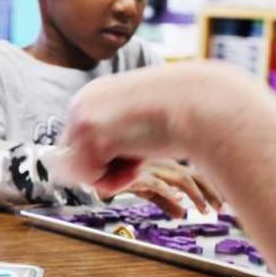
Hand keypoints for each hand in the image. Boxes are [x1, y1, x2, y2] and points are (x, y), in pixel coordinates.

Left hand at [58, 61, 250, 196]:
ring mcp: (82, 118)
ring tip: (141, 150)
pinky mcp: (91, 136)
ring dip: (114, 173)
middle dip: (103, 168)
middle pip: (71, 161)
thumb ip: (116, 135)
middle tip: (137, 150)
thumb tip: (99, 168)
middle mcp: (81, 103)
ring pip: (82, 174)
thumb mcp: (139, 117)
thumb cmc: (182, 112)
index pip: (76, 143)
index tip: (130, 149)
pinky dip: (120, 180)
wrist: (204, 103)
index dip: (101, 159)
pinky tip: (141, 155)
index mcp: (92, 95)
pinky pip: (94, 181)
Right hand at [125, 159, 223, 217]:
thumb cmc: (125, 176)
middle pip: (195, 176)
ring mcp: (154, 168)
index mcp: (170, 167)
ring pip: (182, 179)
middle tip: (221, 208)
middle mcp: (165, 165)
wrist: (103, 171)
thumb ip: (166, 202)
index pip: (197, 176)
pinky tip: (178, 201)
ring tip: (204, 210)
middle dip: (211, 192)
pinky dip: (169, 192)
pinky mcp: (140, 175)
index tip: (222, 203)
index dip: (211, 189)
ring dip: (196, 195)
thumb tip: (181, 214)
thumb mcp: (149, 192)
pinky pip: (158, 183)